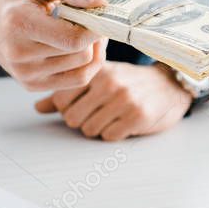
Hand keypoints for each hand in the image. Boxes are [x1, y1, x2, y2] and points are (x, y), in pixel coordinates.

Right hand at [0, 0, 106, 91]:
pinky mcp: (32, 85)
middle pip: (81, 54)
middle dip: (94, 36)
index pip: (72, 39)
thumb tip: (100, 1)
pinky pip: (77, 80)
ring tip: (82, 30)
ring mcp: (25, 74)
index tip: (100, 13)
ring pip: (83, 69)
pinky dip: (86, 64)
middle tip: (91, 19)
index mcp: (19, 23)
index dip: (95, 27)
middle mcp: (19, 54)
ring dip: (92, 50)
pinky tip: (79, 47)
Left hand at [34, 62, 192, 140]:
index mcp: (97, 70)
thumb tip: (37, 108)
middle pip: (72, 118)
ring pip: (89, 130)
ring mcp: (124, 100)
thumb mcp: (101, 78)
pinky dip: (114, 133)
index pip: (61, 99)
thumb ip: (68, 92)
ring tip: (112, 116)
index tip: (82, 103)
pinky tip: (124, 122)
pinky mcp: (138, 116)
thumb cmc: (131, 82)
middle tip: (98, 112)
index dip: (67, 107)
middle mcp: (109, 83)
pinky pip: (109, 137)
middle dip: (81, 120)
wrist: (170, 85)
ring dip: (98, 128)